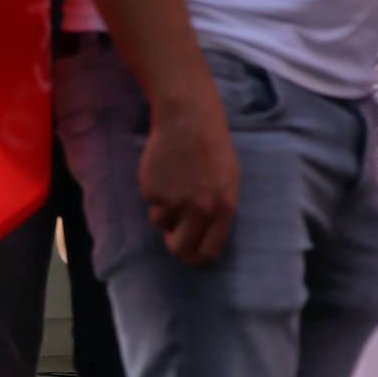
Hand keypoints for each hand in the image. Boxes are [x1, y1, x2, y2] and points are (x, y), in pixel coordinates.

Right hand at [138, 98, 239, 265]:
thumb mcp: (227, 181)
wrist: (188, 119)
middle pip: (180, 248)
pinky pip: (150, 202)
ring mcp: (175, 202)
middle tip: (171, 235)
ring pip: (160, 223)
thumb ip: (217, 209)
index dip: (196, 257)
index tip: (190, 255)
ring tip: (171, 183)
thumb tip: (202, 234)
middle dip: (174, 245)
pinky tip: (164, 171)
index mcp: (224, 208)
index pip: (208, 249)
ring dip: (162, 210)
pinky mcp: (153, 191)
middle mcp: (200, 210)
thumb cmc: (211, 146)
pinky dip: (153, 191)